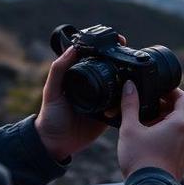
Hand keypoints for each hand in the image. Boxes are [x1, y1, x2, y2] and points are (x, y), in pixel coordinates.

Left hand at [34, 34, 125, 160]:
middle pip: (114, 71)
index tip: (120, 41)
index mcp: (81, 77)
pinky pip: (123, 108)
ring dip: (130, 85)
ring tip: (133, 83)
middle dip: (126, 64)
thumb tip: (73, 48)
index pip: (97, 58)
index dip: (109, 49)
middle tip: (133, 60)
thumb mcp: (51, 91)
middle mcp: (94, 87)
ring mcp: (103, 101)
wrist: (55, 144)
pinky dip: (127, 104)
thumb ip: (59, 70)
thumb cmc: (50, 116)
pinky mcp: (109, 116)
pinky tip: (128, 102)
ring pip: (122, 88)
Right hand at [117, 83, 183, 180]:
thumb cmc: (140, 159)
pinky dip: (172, 137)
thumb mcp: (130, 128)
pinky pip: (182, 142)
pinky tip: (154, 141)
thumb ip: (130, 104)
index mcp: (181, 123)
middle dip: (168, 108)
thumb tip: (130, 86)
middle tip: (151, 107)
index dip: (172, 91)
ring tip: (150, 125)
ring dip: (170, 123)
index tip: (159, 91)